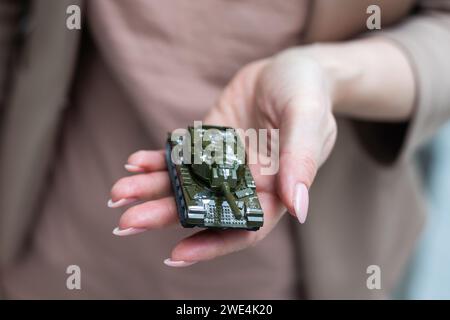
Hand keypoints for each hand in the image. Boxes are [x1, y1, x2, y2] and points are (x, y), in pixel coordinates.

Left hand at [108, 47, 339, 265]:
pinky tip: (134, 163)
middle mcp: (246, 181)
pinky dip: (158, 161)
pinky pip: (182, 155)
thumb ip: (302, 159)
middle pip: (204, 208)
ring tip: (117, 193)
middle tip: (127, 221)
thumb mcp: (307, 117)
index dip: (213, 242)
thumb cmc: (307, 90)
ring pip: (186, 183)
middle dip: (166, 215)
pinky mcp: (208, 142)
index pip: (243, 225)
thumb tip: (299, 209)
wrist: (290, 66)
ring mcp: (224, 162)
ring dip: (152, 189)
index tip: (177, 253)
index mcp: (274, 188)